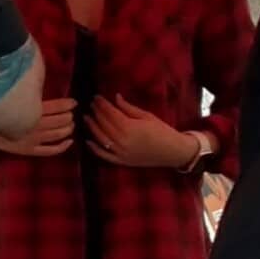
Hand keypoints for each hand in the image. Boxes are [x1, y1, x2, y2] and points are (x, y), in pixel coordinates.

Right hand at [0, 97, 71, 156]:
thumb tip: (43, 86)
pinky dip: (62, 147)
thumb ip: (29, 96)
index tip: (73, 102)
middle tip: (70, 114)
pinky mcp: (30, 151)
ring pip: (58, 134)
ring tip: (70, 125)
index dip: (67, 104)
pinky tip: (69, 141)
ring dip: (68, 129)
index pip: (55, 107)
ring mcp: (33, 140)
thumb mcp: (13, 100)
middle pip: (60, 121)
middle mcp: (33, 126)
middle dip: (68, 117)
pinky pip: (50, 151)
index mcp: (29, 112)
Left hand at [85, 96, 207, 170]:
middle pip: (104, 124)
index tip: (96, 97)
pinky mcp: (121, 161)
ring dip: (92, 127)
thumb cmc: (162, 131)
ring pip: (100, 138)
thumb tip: (115, 97)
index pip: (110, 113)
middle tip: (91, 105)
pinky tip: (88, 141)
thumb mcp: (147, 116)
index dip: (102, 105)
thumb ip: (128, 108)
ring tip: (86, 118)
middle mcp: (122, 140)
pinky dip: (94, 148)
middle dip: (96, 113)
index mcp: (129, 127)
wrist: (172, 151)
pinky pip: (104, 155)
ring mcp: (120, 152)